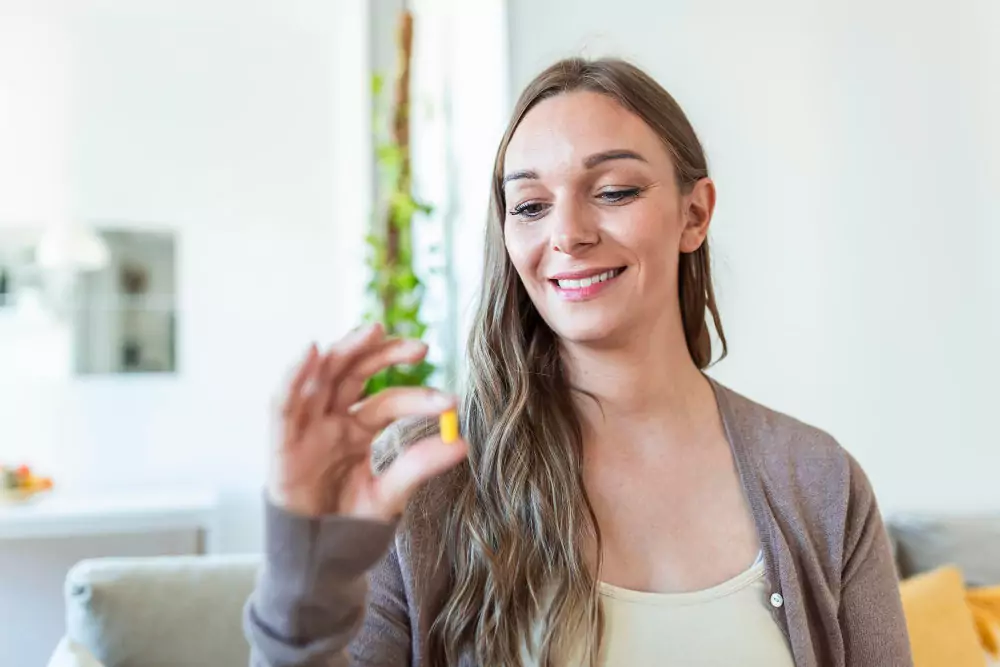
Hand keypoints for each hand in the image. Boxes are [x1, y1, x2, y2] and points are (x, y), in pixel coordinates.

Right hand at [269, 323, 468, 519]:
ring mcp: (306, 427)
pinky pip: (283, 403)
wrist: (317, 558)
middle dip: (383, 354)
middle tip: (420, 347)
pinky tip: (312, 352)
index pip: (389, 402)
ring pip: (322, 376)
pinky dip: (293, 376)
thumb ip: (418, 467)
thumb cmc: (351, 524)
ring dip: (345, 349)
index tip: (450, 403)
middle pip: (355, 373)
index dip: (417, 397)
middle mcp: (332, 419)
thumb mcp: (390, 494)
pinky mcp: (281, 442)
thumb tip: (461, 442)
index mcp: (359, 429)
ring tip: (372, 330)